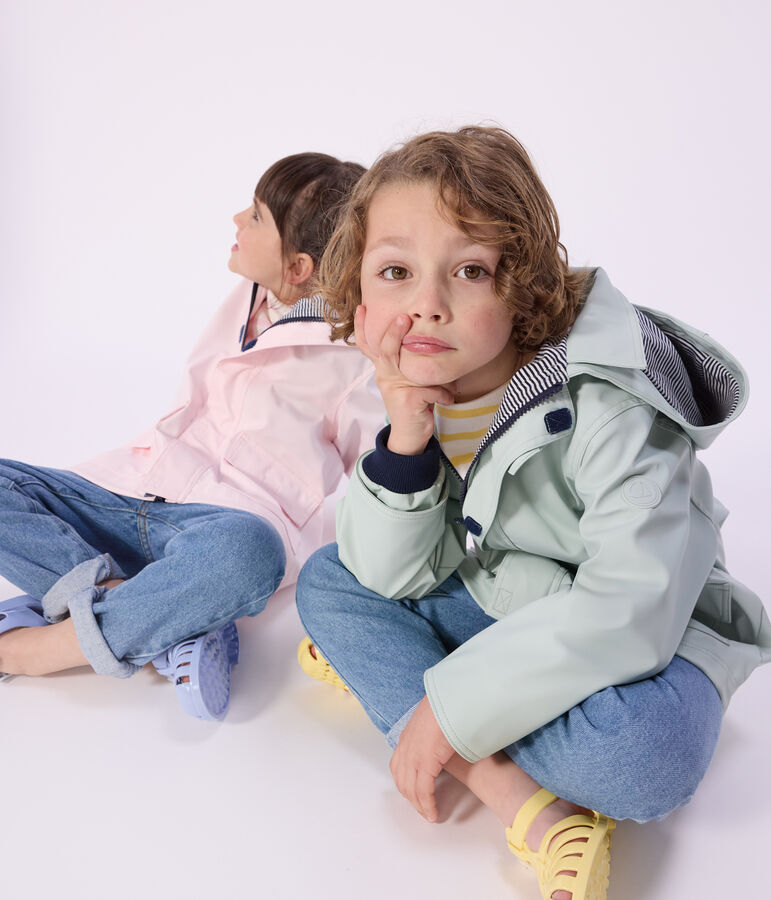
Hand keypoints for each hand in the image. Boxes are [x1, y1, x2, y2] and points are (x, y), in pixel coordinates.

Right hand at [354, 306, 453, 455]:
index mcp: (384, 370)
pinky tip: (448, 400)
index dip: (362, 327)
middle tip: (403, 317)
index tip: (362, 307)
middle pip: (385, 350)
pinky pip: (432, 389)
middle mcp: (385, 376)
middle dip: (394, 332)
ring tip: (448, 380)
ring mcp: (395, 389)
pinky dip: (444, 394)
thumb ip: (409, 364)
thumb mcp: (407, 381)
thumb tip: (427, 340)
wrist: (410, 436)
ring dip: (431, 370)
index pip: (368, 346)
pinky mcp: (408, 400)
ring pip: (412, 369)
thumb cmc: (413, 404)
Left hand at [389, 695, 454, 822]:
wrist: (450, 699)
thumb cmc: (447, 705)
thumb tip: (439, 735)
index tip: (413, 794)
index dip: (405, 783)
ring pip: (411, 789)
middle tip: (422, 809)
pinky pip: (424, 791)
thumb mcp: (433, 718)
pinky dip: (428, 805)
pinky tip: (433, 813)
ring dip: (420, 806)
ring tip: (429, 815)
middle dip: (411, 799)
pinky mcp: (425, 762)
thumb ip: (431, 730)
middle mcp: (405, 748)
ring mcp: (413, 755)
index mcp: (406, 737)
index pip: (398, 766)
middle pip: (402, 781)